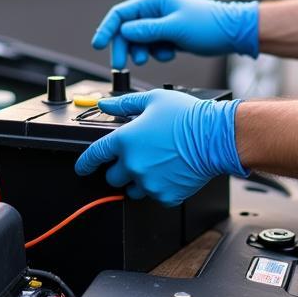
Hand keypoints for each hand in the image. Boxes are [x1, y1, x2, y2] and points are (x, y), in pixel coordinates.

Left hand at [73, 89, 247, 205]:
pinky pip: (155, 196)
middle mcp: (132, 165)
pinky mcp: (165, 196)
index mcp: (124, 141)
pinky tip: (171, 172)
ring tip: (157, 165)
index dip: (84, 163)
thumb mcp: (153, 100)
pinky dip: (160, 188)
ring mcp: (149, 183)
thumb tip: (104, 104)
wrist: (215, 137)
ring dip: (138, 180)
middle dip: (120, 169)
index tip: (82, 168)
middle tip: (138, 157)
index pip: (93, 156)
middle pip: (112, 177)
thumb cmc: (187, 116)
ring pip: (132, 190)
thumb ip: (124, 104)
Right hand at [91, 0, 258, 68]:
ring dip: (143, 51)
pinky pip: (152, 46)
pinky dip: (156, 53)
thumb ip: (148, 30)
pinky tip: (169, 54)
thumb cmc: (208, 25)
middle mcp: (155, 10)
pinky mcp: (168, 34)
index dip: (107, 29)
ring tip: (158, 56)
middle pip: (127, 29)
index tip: (98, 45)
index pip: (121, 13)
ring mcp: (162, 22)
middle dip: (125, 46)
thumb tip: (125, 31)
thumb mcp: (176, 28)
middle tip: (122, 64)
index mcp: (155, 1)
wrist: (232, 33)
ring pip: (139, 40)